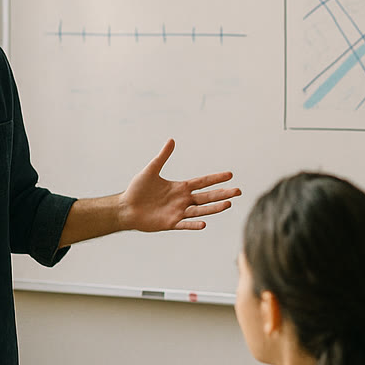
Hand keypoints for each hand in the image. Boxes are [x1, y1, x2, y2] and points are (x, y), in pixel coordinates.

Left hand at [117, 140, 239, 231]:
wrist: (126, 208)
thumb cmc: (137, 190)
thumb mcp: (151, 170)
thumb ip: (162, 157)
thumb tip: (171, 140)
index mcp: (180, 188)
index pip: (202, 182)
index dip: (215, 178)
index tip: (230, 175)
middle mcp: (183, 200)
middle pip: (207, 197)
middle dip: (222, 193)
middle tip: (238, 191)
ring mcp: (178, 212)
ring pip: (200, 210)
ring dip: (214, 208)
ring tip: (228, 204)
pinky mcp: (170, 223)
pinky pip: (185, 224)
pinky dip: (194, 224)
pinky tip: (204, 224)